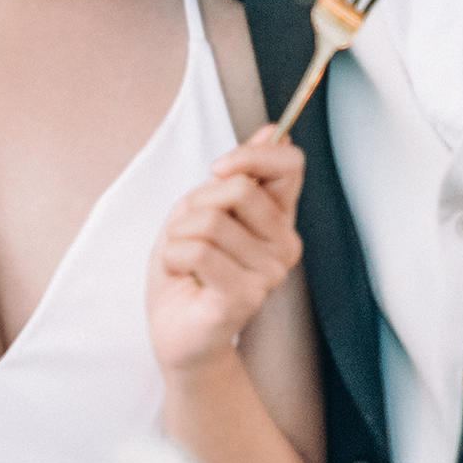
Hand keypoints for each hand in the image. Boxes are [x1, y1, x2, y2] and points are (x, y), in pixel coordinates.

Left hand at [148, 127, 304, 375]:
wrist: (176, 331)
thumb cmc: (188, 270)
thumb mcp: (205, 208)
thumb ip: (239, 173)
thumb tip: (270, 131)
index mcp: (279, 218)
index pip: (289, 165)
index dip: (250, 155)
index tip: (217, 168)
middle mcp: (284, 245)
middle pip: (239, 187)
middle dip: (196, 205)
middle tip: (189, 234)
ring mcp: (269, 274)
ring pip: (210, 221)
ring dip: (178, 237)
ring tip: (184, 261)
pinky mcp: (244, 297)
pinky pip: (198, 252)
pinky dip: (173, 258)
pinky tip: (182, 276)